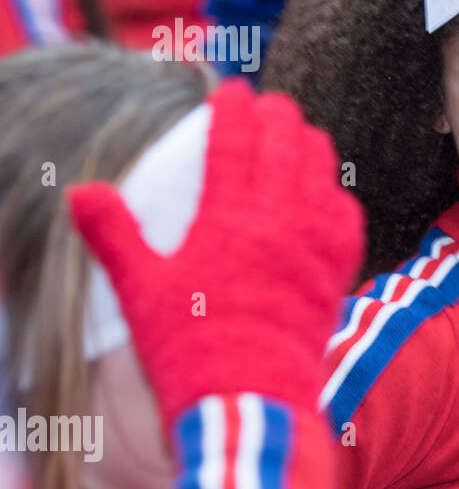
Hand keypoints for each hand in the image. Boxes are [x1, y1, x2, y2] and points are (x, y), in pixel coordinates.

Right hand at [67, 80, 363, 426]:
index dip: (233, 108)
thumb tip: (81, 190)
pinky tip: (330, 196)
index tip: (233, 90)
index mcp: (226, 216)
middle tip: (271, 107)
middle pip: (286, 144)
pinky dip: (338, 197)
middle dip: (278, 117)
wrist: (247, 399)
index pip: (233, 140)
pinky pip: (348, 218)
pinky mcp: (337, 272)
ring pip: (322, 173)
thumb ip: (114, 234)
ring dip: (311, 147)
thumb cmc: (186, 345)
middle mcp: (278, 220)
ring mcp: (314, 244)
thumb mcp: (140, 289)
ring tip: (302, 136)